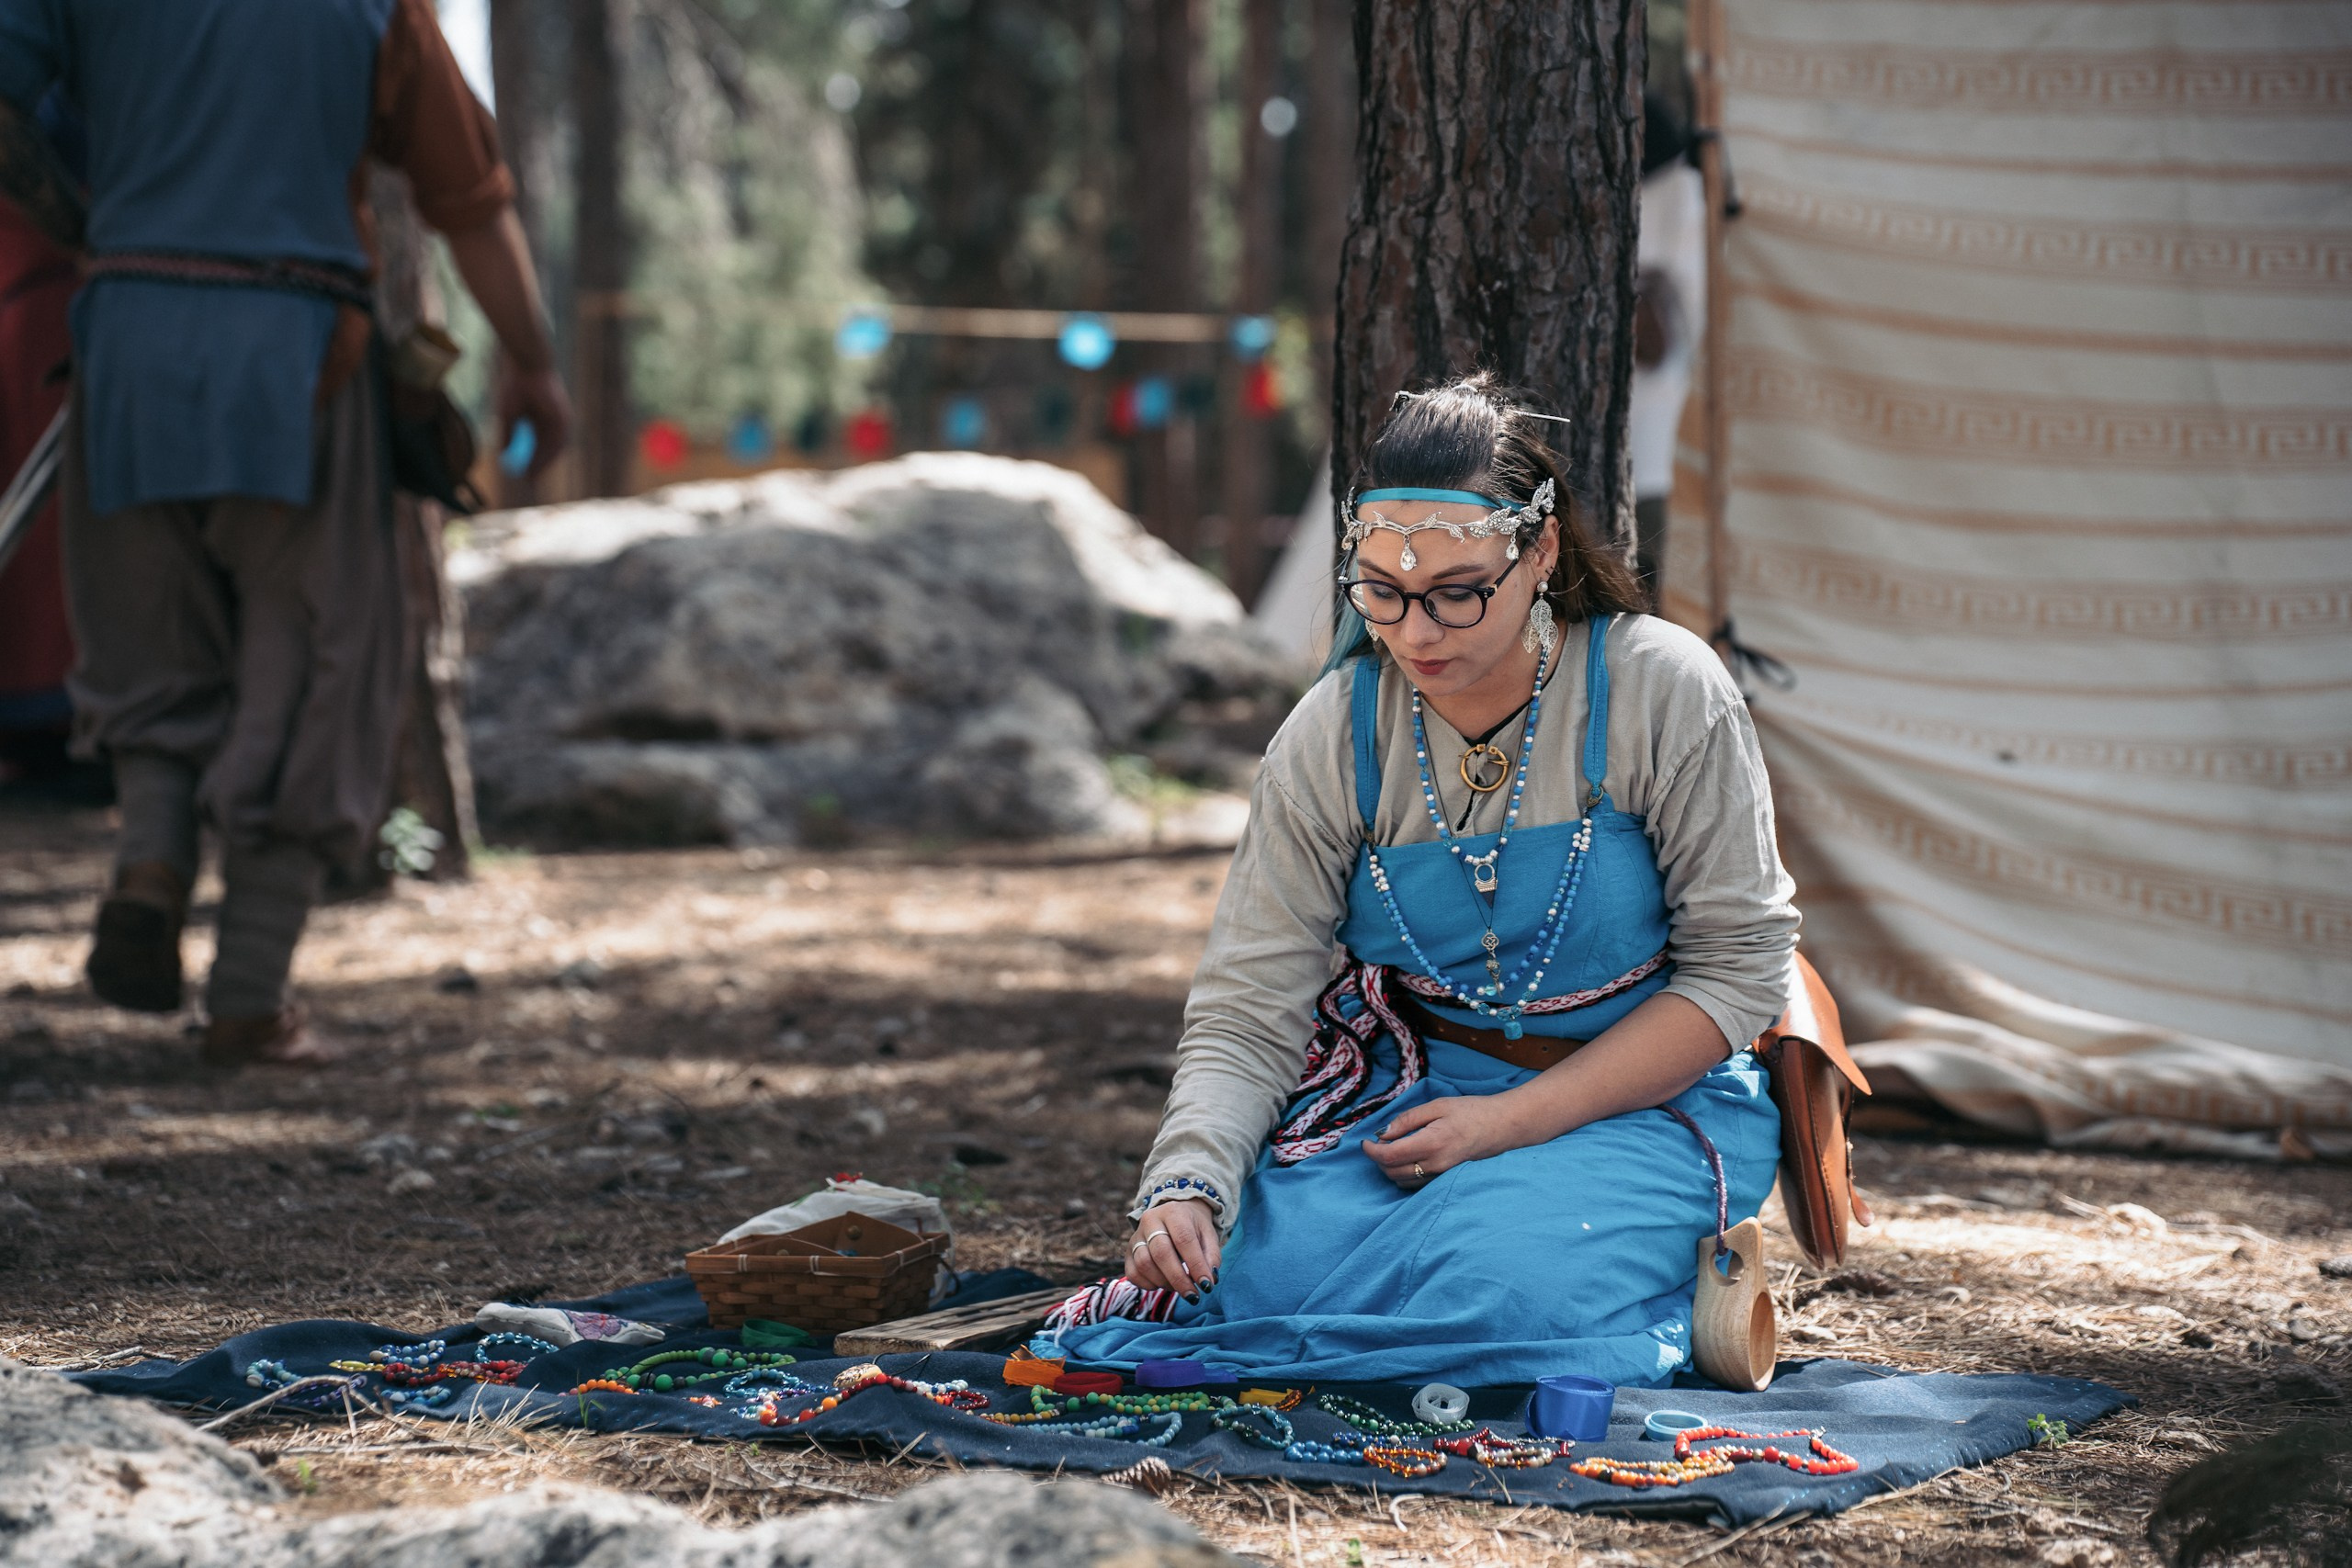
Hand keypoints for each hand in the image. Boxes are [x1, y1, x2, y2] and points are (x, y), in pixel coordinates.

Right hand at [497, 361, 571, 481]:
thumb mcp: (507, 416)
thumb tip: (503, 454)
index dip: (531, 462)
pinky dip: (546, 454)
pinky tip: (537, 463)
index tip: (524, 476)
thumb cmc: (515, 387)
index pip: (539, 447)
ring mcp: (560, 421)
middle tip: (530, 482)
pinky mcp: (563, 419)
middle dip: (539, 467)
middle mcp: (553, 423)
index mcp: (541, 421)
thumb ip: (507, 435)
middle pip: (548, 451)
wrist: (526, 368)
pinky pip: (556, 442)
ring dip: (542, 464)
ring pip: (553, 450)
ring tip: (531, 477)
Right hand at [1122, 1197, 1219, 1298]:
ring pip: (1144, 1263)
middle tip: (1193, 1296)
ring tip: (1179, 1287)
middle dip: (1178, 1279)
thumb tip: (1210, 1280)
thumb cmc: (1193, 1227)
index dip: (1195, 1265)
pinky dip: (1148, 1285)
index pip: (1184, 1239)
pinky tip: (1163, 1284)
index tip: (1206, 1285)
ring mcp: (1136, 1235)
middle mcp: (1151, 1220)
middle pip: (1161, 1252)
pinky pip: (1132, 1273)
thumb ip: (1212, 1256)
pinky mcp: (1128, 1251)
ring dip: (1164, 1282)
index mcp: (1174, 1212)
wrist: (1174, 1214)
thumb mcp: (1208, 1235)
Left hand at [1360, 1094, 1531, 1188]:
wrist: (1502, 1127)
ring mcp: (1441, 1175)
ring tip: (1392, 1148)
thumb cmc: (1471, 1112)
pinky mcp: (1445, 1179)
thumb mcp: (1438, 1106)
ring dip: (1390, 1167)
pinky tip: (1406, 1158)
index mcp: (1431, 1143)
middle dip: (1378, 1159)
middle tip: (1378, 1142)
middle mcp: (1435, 1165)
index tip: (1364, 1142)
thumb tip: (1384, 1132)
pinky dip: (1403, 1174)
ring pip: (1401, 1181)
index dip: (1371, 1151)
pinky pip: (1415, 1184)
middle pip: (1392, 1171)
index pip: (1390, 1156)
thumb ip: (1408, 1119)